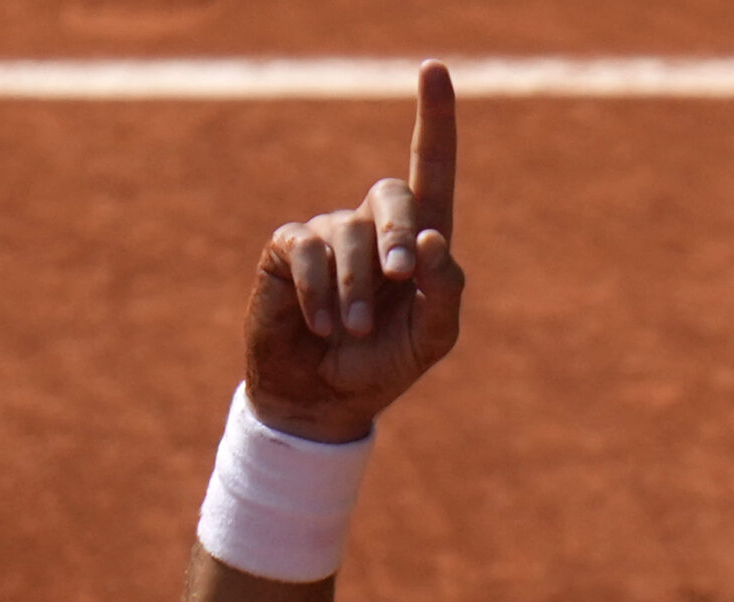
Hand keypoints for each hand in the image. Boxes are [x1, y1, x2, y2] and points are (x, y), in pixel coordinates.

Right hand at [243, 61, 465, 442]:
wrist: (325, 400)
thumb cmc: (383, 365)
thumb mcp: (432, 339)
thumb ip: (446, 293)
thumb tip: (433, 242)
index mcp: (418, 242)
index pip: (431, 169)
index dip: (434, 119)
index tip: (434, 69)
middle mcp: (374, 226)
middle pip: (393, 195)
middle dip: (399, 234)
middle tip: (401, 278)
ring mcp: (328, 233)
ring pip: (348, 233)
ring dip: (356, 287)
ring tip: (352, 329)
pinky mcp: (287, 249)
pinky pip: (307, 252)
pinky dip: (319, 292)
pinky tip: (322, 323)